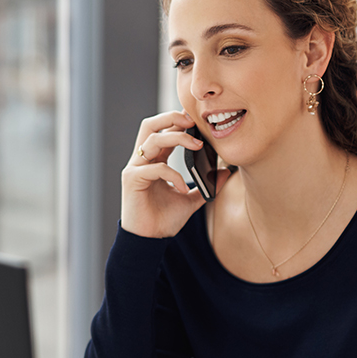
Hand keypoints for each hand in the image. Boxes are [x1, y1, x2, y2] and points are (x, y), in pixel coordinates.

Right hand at [121, 111, 231, 237]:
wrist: (149, 240)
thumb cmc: (163, 220)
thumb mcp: (190, 199)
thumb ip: (204, 185)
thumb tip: (224, 172)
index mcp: (153, 160)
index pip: (163, 131)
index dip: (179, 121)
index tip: (199, 122)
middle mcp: (142, 160)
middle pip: (150, 125)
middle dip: (171, 117)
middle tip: (192, 122)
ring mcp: (135, 168)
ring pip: (152, 139)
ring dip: (177, 138)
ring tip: (197, 146)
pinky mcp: (131, 180)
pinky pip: (155, 168)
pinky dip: (174, 174)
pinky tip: (184, 187)